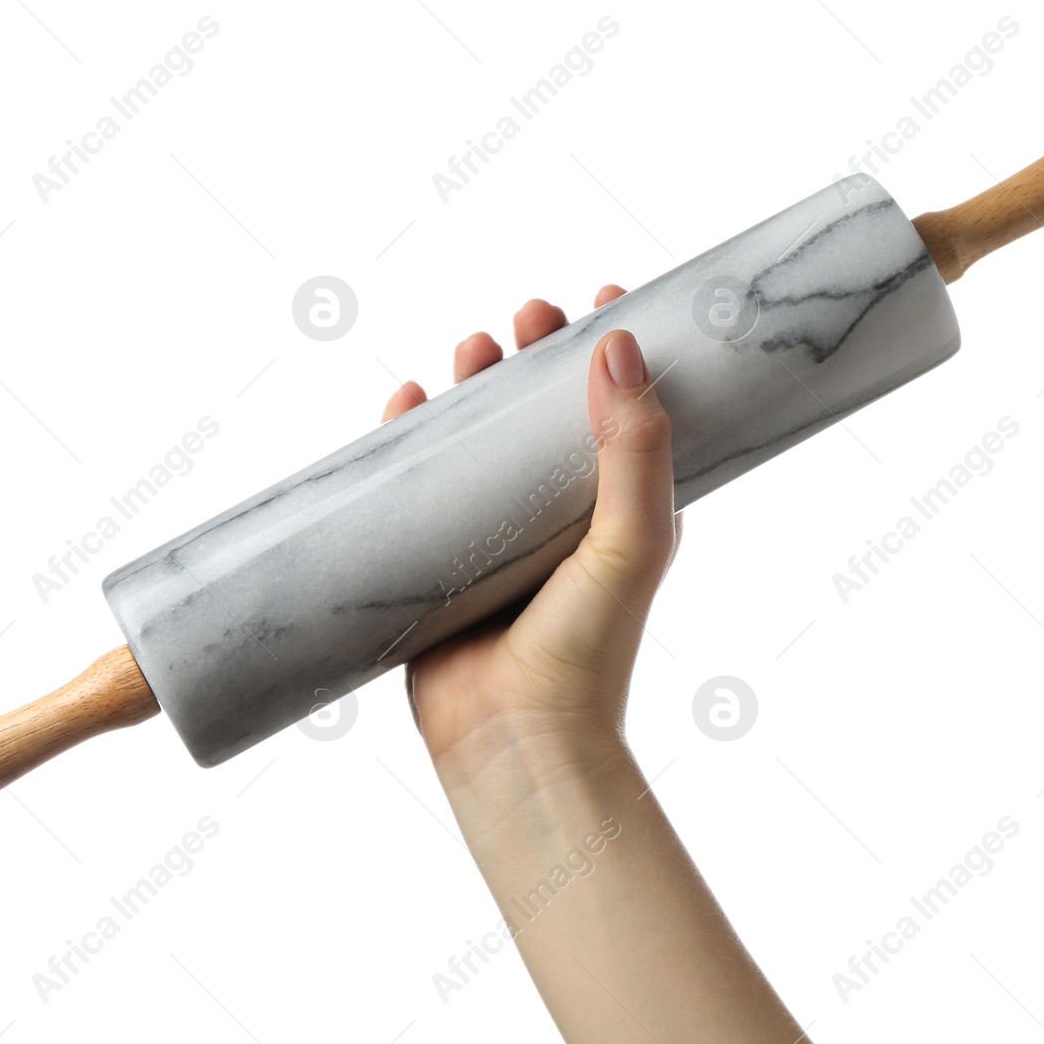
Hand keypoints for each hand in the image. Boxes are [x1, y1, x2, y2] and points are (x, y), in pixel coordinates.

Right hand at [380, 287, 682, 773]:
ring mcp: (496, 538)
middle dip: (535, 357)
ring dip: (476, 386)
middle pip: (544, 414)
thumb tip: (618, 345)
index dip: (610, 354)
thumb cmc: (590, 649)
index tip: (599, 301)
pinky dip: (412, 437)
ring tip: (471, 348)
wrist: (516, 741)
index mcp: (619, 511)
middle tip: (526, 319)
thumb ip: (634, 447)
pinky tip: (409, 403)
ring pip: (480, 440)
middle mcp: (560, 518)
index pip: (619, 413)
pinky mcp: (440, 561)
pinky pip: (420, 484)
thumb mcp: (633, 539)